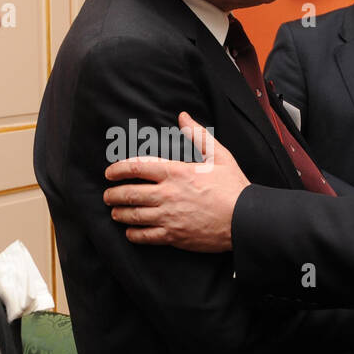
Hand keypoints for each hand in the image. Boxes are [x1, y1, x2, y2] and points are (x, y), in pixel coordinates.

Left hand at [103, 112, 248, 252]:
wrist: (246, 220)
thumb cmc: (234, 188)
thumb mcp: (220, 156)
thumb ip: (198, 136)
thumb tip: (183, 117)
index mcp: (176, 172)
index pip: (136, 167)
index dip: (117, 170)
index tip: (109, 173)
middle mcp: (168, 194)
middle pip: (129, 193)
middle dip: (113, 194)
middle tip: (107, 195)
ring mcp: (169, 217)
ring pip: (133, 216)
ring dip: (119, 213)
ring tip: (115, 212)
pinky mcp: (174, 236)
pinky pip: (145, 236)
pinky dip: (133, 234)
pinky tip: (130, 232)